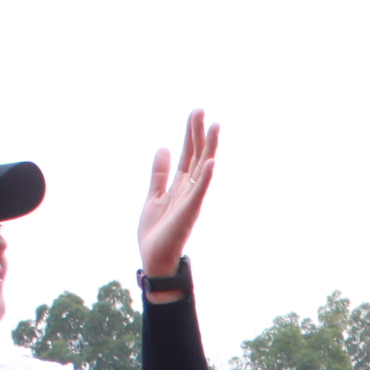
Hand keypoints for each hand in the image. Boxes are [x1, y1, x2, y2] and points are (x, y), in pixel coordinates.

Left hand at [139, 108, 217, 278]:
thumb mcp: (154, 195)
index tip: (196, 112)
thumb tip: (163, 147)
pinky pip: (199, 192)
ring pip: (202, 169)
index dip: (190, 133)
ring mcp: (191, 199)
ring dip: (209, 148)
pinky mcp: (189, 212)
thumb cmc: (156, 232)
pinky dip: (205, 177)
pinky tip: (210, 162)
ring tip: (215, 127)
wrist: (155, 258)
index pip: (187, 153)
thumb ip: (159, 173)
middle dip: (198, 133)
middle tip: (201, 110)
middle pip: (196, 155)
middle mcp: (189, 189)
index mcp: (179, 184)